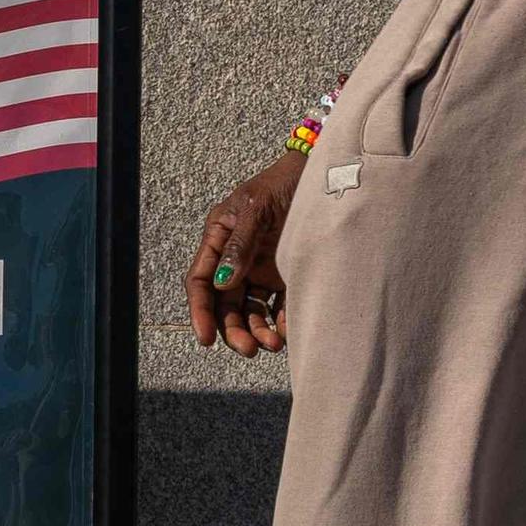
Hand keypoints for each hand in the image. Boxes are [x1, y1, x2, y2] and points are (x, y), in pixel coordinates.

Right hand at [187, 148, 309, 356]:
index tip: (206, 339)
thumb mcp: (257, 208)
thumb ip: (240, 244)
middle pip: (225, 304)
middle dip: (233, 329)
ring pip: (250, 311)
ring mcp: (260, 269)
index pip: (200, 281)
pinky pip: (278, 308)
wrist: (324, 177)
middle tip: (250, 349)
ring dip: (257, 331)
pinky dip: (281, 322)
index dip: (200, 312)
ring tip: (274, 343)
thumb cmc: (283, 183)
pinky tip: (288, 330)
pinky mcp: (285, 277)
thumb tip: (221, 282)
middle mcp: (235, 258)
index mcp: (219, 238)